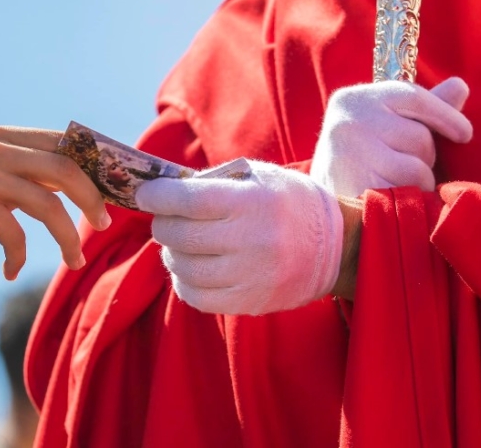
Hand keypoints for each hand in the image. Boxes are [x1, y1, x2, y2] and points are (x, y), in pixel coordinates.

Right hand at [0, 126, 110, 279]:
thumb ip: (29, 172)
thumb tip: (83, 185)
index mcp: (2, 136)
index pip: (64, 143)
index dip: (94, 166)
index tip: (113, 190)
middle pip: (66, 168)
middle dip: (92, 199)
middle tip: (103, 225)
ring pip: (49, 205)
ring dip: (68, 239)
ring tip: (75, 261)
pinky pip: (17, 236)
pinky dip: (19, 258)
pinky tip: (11, 270)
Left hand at [136, 160, 342, 314]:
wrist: (336, 247)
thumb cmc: (288, 203)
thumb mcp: (258, 178)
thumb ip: (213, 182)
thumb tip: (163, 191)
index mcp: (252, 202)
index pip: (189, 199)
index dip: (158, 196)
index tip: (144, 195)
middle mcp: (251, 240)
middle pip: (180, 235)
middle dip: (162, 224)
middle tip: (165, 219)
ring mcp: (251, 276)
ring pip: (184, 268)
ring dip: (172, 254)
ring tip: (180, 243)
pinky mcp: (250, 302)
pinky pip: (197, 298)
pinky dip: (184, 282)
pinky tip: (191, 268)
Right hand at [310, 77, 472, 196]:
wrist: (312, 204)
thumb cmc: (353, 161)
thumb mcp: (380, 126)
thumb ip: (419, 109)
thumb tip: (460, 86)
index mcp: (352, 100)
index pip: (412, 96)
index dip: (445, 115)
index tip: (464, 134)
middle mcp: (348, 121)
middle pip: (418, 135)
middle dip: (422, 156)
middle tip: (398, 166)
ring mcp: (350, 154)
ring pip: (417, 165)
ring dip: (417, 181)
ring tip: (391, 183)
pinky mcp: (357, 185)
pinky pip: (407, 189)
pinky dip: (408, 198)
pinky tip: (390, 199)